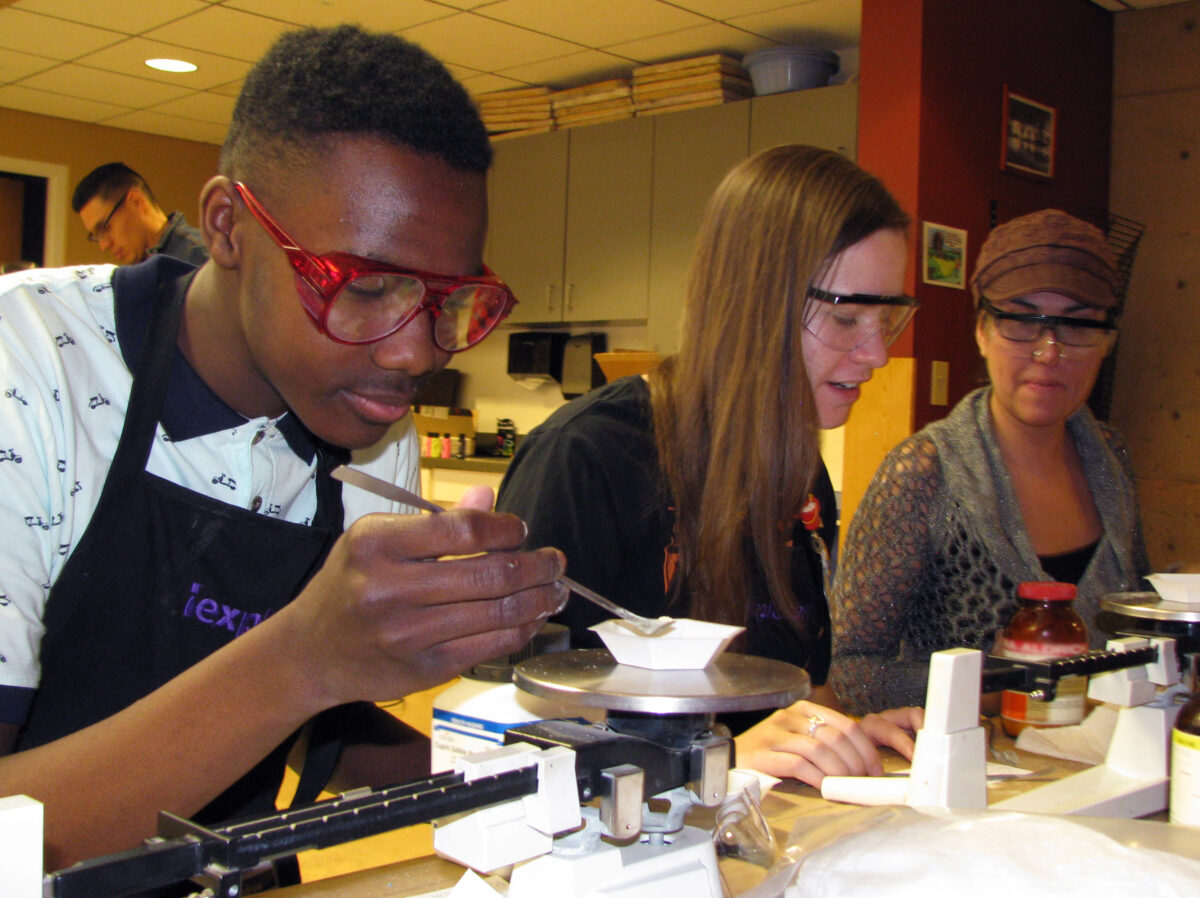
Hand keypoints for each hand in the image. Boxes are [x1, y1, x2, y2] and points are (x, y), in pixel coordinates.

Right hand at [275, 502, 566, 709]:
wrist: (310, 652)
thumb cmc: (350, 585)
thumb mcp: (377, 539)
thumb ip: (435, 521)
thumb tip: (488, 498)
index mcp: (378, 544)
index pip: (463, 529)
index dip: (505, 528)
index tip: (522, 529)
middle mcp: (390, 588)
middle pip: (489, 573)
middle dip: (536, 565)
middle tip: (555, 561)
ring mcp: (409, 633)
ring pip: (498, 612)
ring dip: (539, 599)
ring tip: (555, 589)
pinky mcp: (425, 668)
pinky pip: (490, 646)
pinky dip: (521, 630)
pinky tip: (532, 618)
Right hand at [733, 700, 922, 787]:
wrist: (728, 757)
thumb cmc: (770, 751)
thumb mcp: (799, 738)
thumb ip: (826, 742)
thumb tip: (863, 762)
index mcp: (804, 709)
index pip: (846, 724)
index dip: (866, 749)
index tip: (874, 770)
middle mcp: (790, 717)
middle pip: (835, 737)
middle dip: (855, 763)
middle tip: (861, 782)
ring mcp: (776, 734)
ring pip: (818, 750)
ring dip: (838, 772)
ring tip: (844, 786)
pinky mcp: (763, 754)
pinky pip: (798, 765)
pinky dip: (816, 778)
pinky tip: (823, 788)